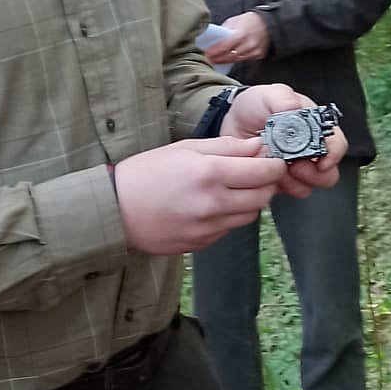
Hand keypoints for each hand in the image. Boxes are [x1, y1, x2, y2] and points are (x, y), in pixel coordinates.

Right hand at [114, 135, 286, 253]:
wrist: (115, 211)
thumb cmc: (146, 173)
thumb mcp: (184, 148)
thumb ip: (226, 147)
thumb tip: (258, 146)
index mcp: (210, 174)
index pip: (264, 172)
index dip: (274, 165)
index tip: (273, 160)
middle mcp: (213, 203)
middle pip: (263, 196)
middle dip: (266, 183)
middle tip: (256, 173)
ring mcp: (209, 228)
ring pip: (250, 215)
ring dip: (250, 201)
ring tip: (231, 188)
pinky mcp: (202, 244)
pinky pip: (229, 228)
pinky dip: (229, 216)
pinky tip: (211, 205)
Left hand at [201, 11, 270, 65]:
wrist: (269, 24)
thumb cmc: (250, 21)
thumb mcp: (235, 21)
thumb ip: (224, 30)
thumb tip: (214, 39)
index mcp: (241, 33)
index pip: (224, 46)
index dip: (214, 52)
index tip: (206, 54)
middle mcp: (248, 44)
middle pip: (229, 56)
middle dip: (217, 59)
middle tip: (208, 60)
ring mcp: (254, 51)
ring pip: (236, 60)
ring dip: (224, 61)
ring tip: (215, 61)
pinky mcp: (257, 56)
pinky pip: (243, 60)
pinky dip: (234, 60)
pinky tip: (227, 60)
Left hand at [223, 83, 347, 196]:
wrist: (233, 122)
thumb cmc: (256, 106)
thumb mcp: (270, 94)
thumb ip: (284, 99)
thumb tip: (295, 110)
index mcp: (315, 128)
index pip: (336, 144)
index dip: (333, 154)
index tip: (321, 162)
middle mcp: (310, 151)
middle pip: (328, 173)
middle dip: (313, 173)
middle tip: (293, 165)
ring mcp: (297, 169)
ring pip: (309, 186)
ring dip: (294, 181)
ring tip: (277, 166)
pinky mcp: (281, 181)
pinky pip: (287, 192)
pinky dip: (278, 186)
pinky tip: (267, 172)